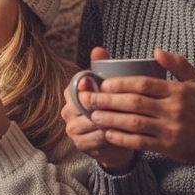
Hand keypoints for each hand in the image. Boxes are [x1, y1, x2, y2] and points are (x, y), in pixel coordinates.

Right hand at [64, 49, 134, 171]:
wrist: (114, 138)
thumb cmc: (112, 107)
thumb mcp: (108, 86)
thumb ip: (102, 67)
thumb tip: (98, 50)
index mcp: (72, 91)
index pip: (79, 86)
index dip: (94, 87)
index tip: (111, 88)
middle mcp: (67, 110)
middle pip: (84, 105)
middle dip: (105, 104)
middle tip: (126, 103)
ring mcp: (72, 128)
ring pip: (90, 122)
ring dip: (109, 120)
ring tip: (127, 118)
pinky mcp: (79, 144)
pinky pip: (94, 139)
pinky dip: (109, 136)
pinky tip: (122, 132)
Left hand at [83, 47, 194, 165]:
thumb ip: (178, 64)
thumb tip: (156, 51)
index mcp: (179, 91)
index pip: (145, 84)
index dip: (122, 84)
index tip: (105, 84)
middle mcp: (174, 110)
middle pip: (136, 103)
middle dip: (110, 101)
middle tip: (92, 99)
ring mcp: (170, 130)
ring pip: (135, 123)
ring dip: (112, 119)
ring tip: (94, 115)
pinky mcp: (167, 147)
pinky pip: (140, 142)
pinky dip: (123, 138)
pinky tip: (108, 134)